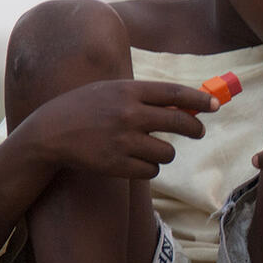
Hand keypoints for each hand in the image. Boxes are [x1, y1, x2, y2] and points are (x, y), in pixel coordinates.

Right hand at [27, 80, 214, 177]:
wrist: (48, 133)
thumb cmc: (84, 108)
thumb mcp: (111, 91)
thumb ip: (144, 97)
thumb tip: (184, 106)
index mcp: (128, 91)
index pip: (175, 93)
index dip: (199, 99)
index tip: (214, 105)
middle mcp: (128, 114)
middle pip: (179, 123)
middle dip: (195, 128)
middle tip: (198, 131)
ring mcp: (122, 141)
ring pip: (168, 153)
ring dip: (165, 153)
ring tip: (151, 148)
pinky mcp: (116, 165)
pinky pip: (151, 171)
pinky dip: (149, 168)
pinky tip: (136, 161)